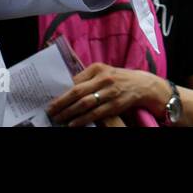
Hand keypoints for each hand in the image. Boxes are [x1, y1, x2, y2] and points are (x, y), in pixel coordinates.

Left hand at [47, 63, 170, 126]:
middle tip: (50, 111)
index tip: (50, 99)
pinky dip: (82, 119)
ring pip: (85, 104)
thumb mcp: (103, 72)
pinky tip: (73, 124)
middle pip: (77, 92)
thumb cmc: (118, 78)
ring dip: (69, 113)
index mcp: (98, 68)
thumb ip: (86, 78)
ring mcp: (110, 91)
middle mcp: (104, 78)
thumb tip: (65, 89)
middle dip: (61, 103)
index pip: (75, 80)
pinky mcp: (116, 104)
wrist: (142, 84)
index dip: (61, 91)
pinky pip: (95, 114)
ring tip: (58, 118)